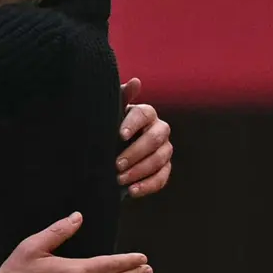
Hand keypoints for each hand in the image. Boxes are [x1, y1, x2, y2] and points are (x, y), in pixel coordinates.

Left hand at [118, 78, 172, 198]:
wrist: (107, 153)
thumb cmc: (107, 129)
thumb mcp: (108, 115)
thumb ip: (120, 98)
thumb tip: (135, 82)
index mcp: (145, 113)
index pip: (144, 114)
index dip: (132, 124)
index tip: (119, 135)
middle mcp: (159, 129)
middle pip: (155, 139)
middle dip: (136, 152)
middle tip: (116, 164)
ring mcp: (164, 150)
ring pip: (160, 159)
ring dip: (140, 170)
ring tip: (120, 179)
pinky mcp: (164, 168)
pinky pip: (162, 178)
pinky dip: (147, 186)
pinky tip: (132, 191)